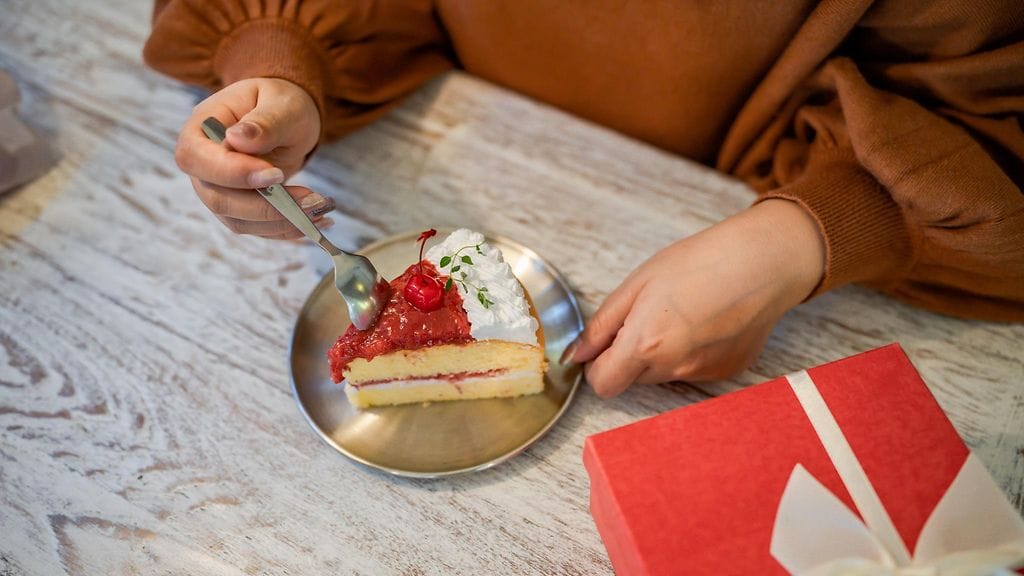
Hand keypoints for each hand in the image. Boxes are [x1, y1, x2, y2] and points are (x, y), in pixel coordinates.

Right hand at [174, 77, 331, 238]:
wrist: (286, 118)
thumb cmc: (280, 104)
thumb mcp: (281, 104)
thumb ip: (265, 122)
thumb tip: (238, 138)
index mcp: (200, 130)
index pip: (198, 158)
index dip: (233, 173)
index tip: (275, 174)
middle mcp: (202, 166)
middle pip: (218, 199)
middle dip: (266, 205)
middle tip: (311, 199)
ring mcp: (218, 191)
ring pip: (239, 220)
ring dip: (281, 221)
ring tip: (320, 208)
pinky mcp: (239, 210)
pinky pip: (257, 228)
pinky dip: (287, 228)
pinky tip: (317, 220)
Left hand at [565, 199, 825, 396]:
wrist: (763, 262)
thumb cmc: (700, 262)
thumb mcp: (639, 283)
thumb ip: (603, 324)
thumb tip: (577, 354)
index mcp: (645, 344)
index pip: (603, 384)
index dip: (598, 364)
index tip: (607, 341)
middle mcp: (673, 368)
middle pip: (632, 379)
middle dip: (630, 355)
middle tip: (648, 315)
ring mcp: (702, 373)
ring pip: (662, 375)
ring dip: (659, 354)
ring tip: (681, 313)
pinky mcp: (726, 372)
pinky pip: (693, 371)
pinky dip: (690, 353)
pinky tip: (706, 321)